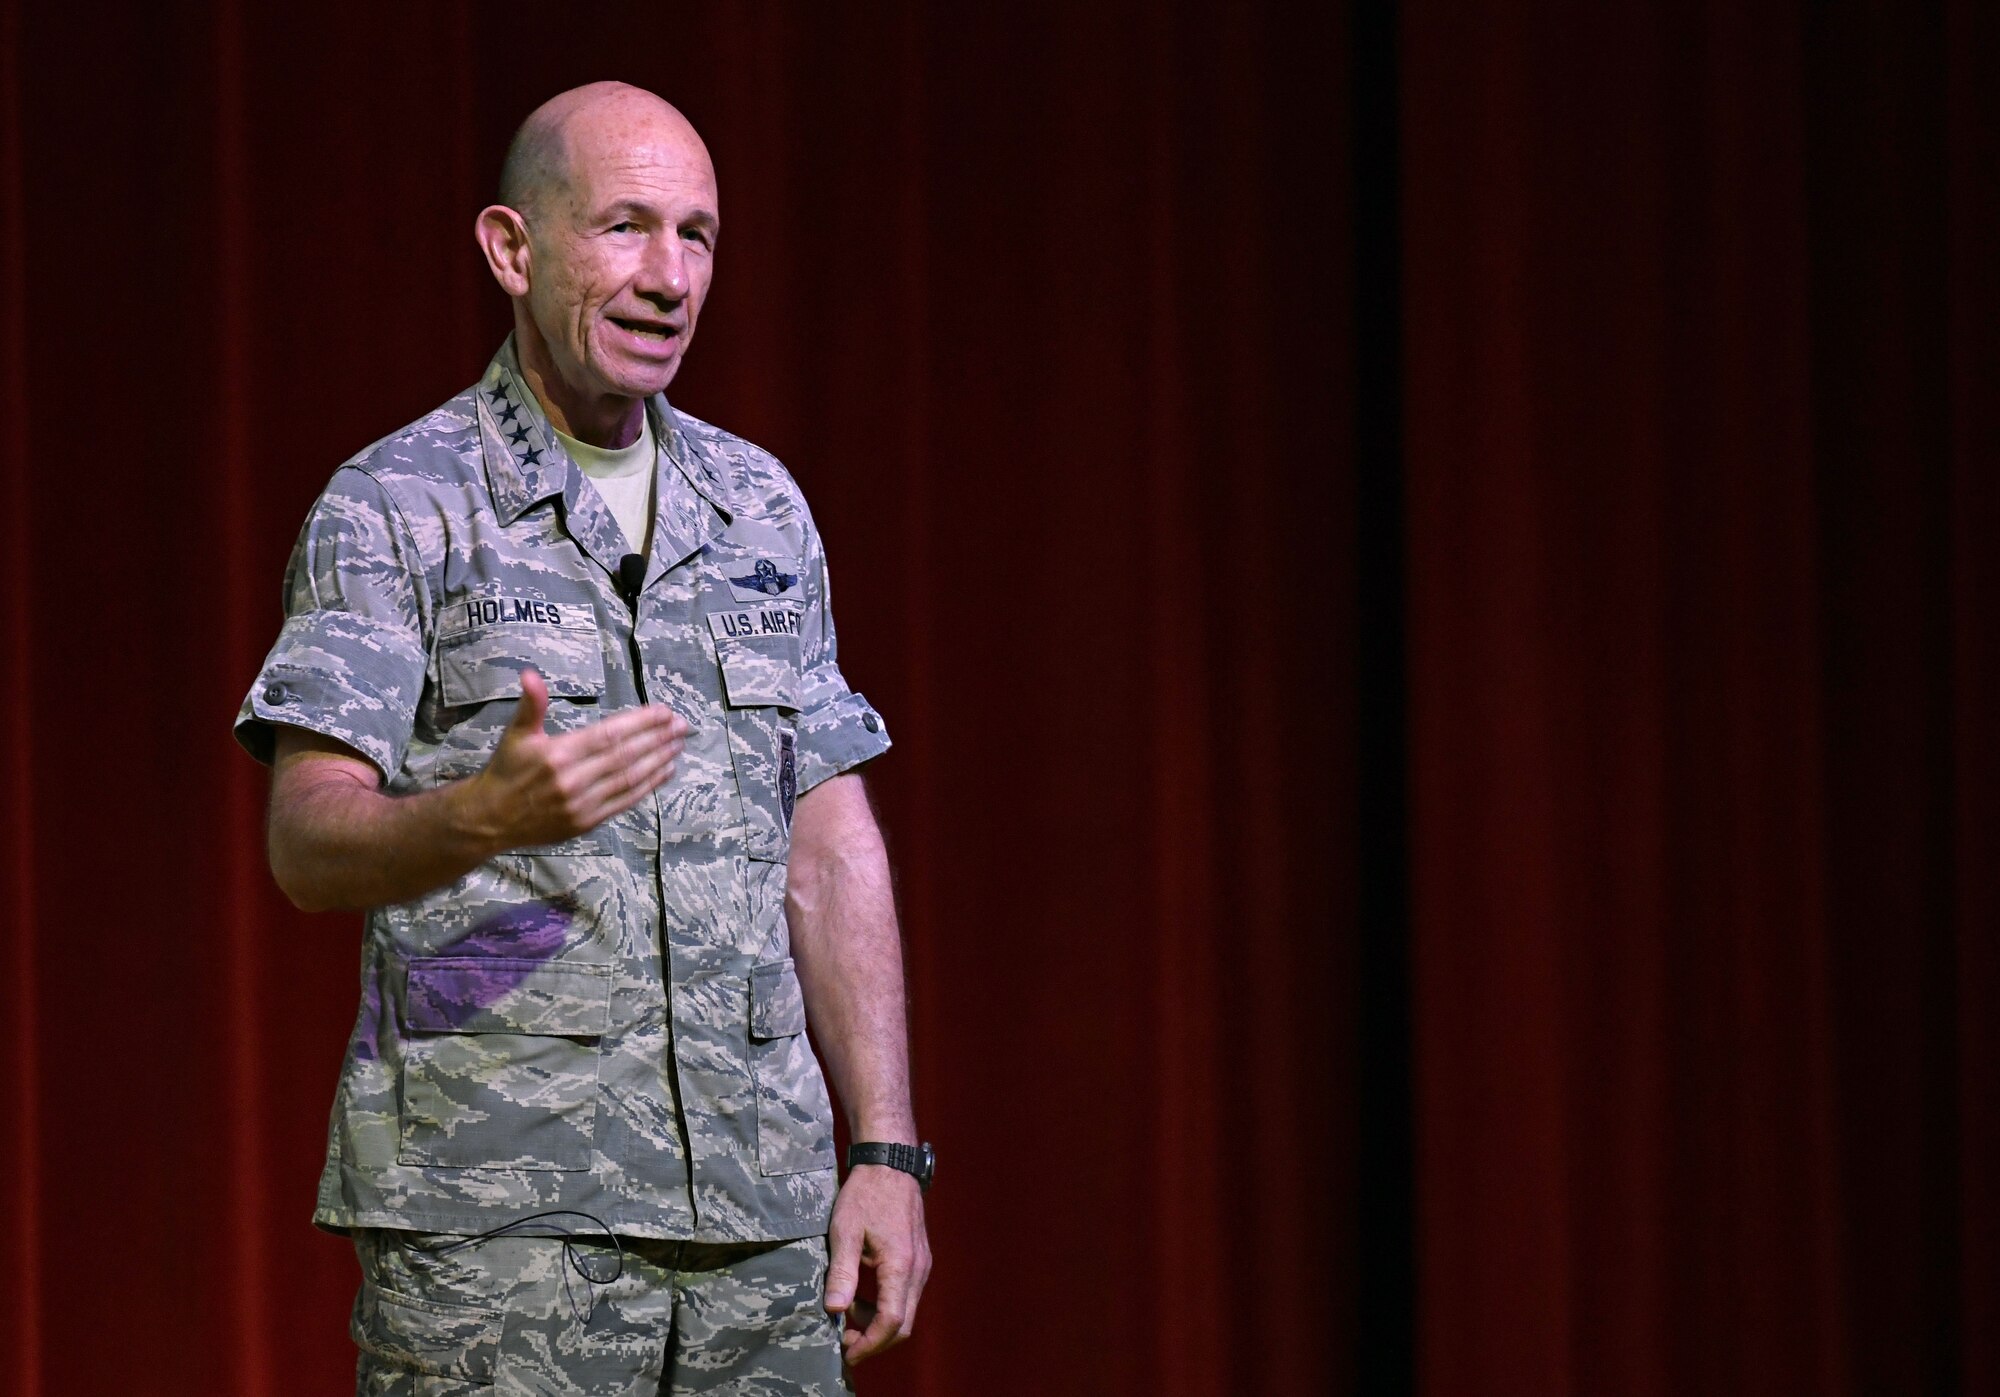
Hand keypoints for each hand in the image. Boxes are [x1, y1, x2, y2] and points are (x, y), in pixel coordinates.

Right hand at [467, 668, 688, 850]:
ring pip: (630, 779)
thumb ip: (531, 705)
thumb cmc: (507, 770)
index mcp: (559, 753)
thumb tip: (530, 674)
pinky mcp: (587, 822)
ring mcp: (582, 803)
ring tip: (679, 744)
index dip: (640, 723)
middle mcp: (574, 779)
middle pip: (626, 755)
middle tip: (682, 725)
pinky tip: (666, 770)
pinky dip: (649, 786)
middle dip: (658, 738)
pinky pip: (625, 801)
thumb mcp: (516, 734)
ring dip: (659, 760)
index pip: (609, 734)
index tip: (664, 712)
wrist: (490, 819)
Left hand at [824, 1163, 930, 1363]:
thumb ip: (841, 1272)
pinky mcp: (919, 1260)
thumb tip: (833, 1309)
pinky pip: (906, 1295)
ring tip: (847, 1314)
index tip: (846, 1352)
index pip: (891, 1322)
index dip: (869, 1344)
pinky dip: (885, 1306)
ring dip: (878, 1323)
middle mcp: (918, 1270)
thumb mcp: (845, 1231)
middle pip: (903, 1324)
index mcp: (900, 1266)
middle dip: (874, 1340)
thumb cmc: (865, 1194)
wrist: (890, 1165)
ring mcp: (922, 1265)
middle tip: (843, 1340)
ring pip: (906, 1312)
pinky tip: (861, 1296)